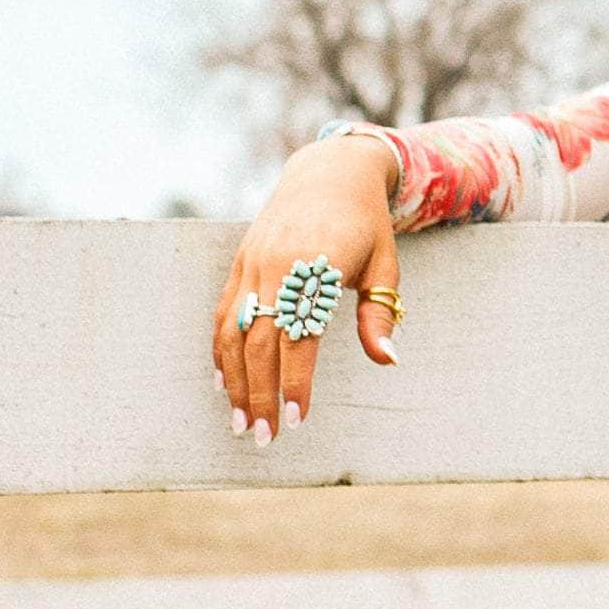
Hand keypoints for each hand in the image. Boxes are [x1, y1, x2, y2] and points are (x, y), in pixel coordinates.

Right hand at [214, 137, 401, 439]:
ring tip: (240, 421)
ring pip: (234, 331)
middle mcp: (276, 265)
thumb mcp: (384, 265)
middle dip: (258, 393)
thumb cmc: (366, 224)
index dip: (294, 382)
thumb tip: (388, 360)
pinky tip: (223, 382)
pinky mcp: (240, 262)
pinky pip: (223, 312)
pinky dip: (219, 350)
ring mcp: (252, 263)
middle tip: (263, 437)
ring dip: (234, 380)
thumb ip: (379, 313)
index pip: (300, 337)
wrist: (329, 171)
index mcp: (315, 265)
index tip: (295, 420)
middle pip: (260, 342)